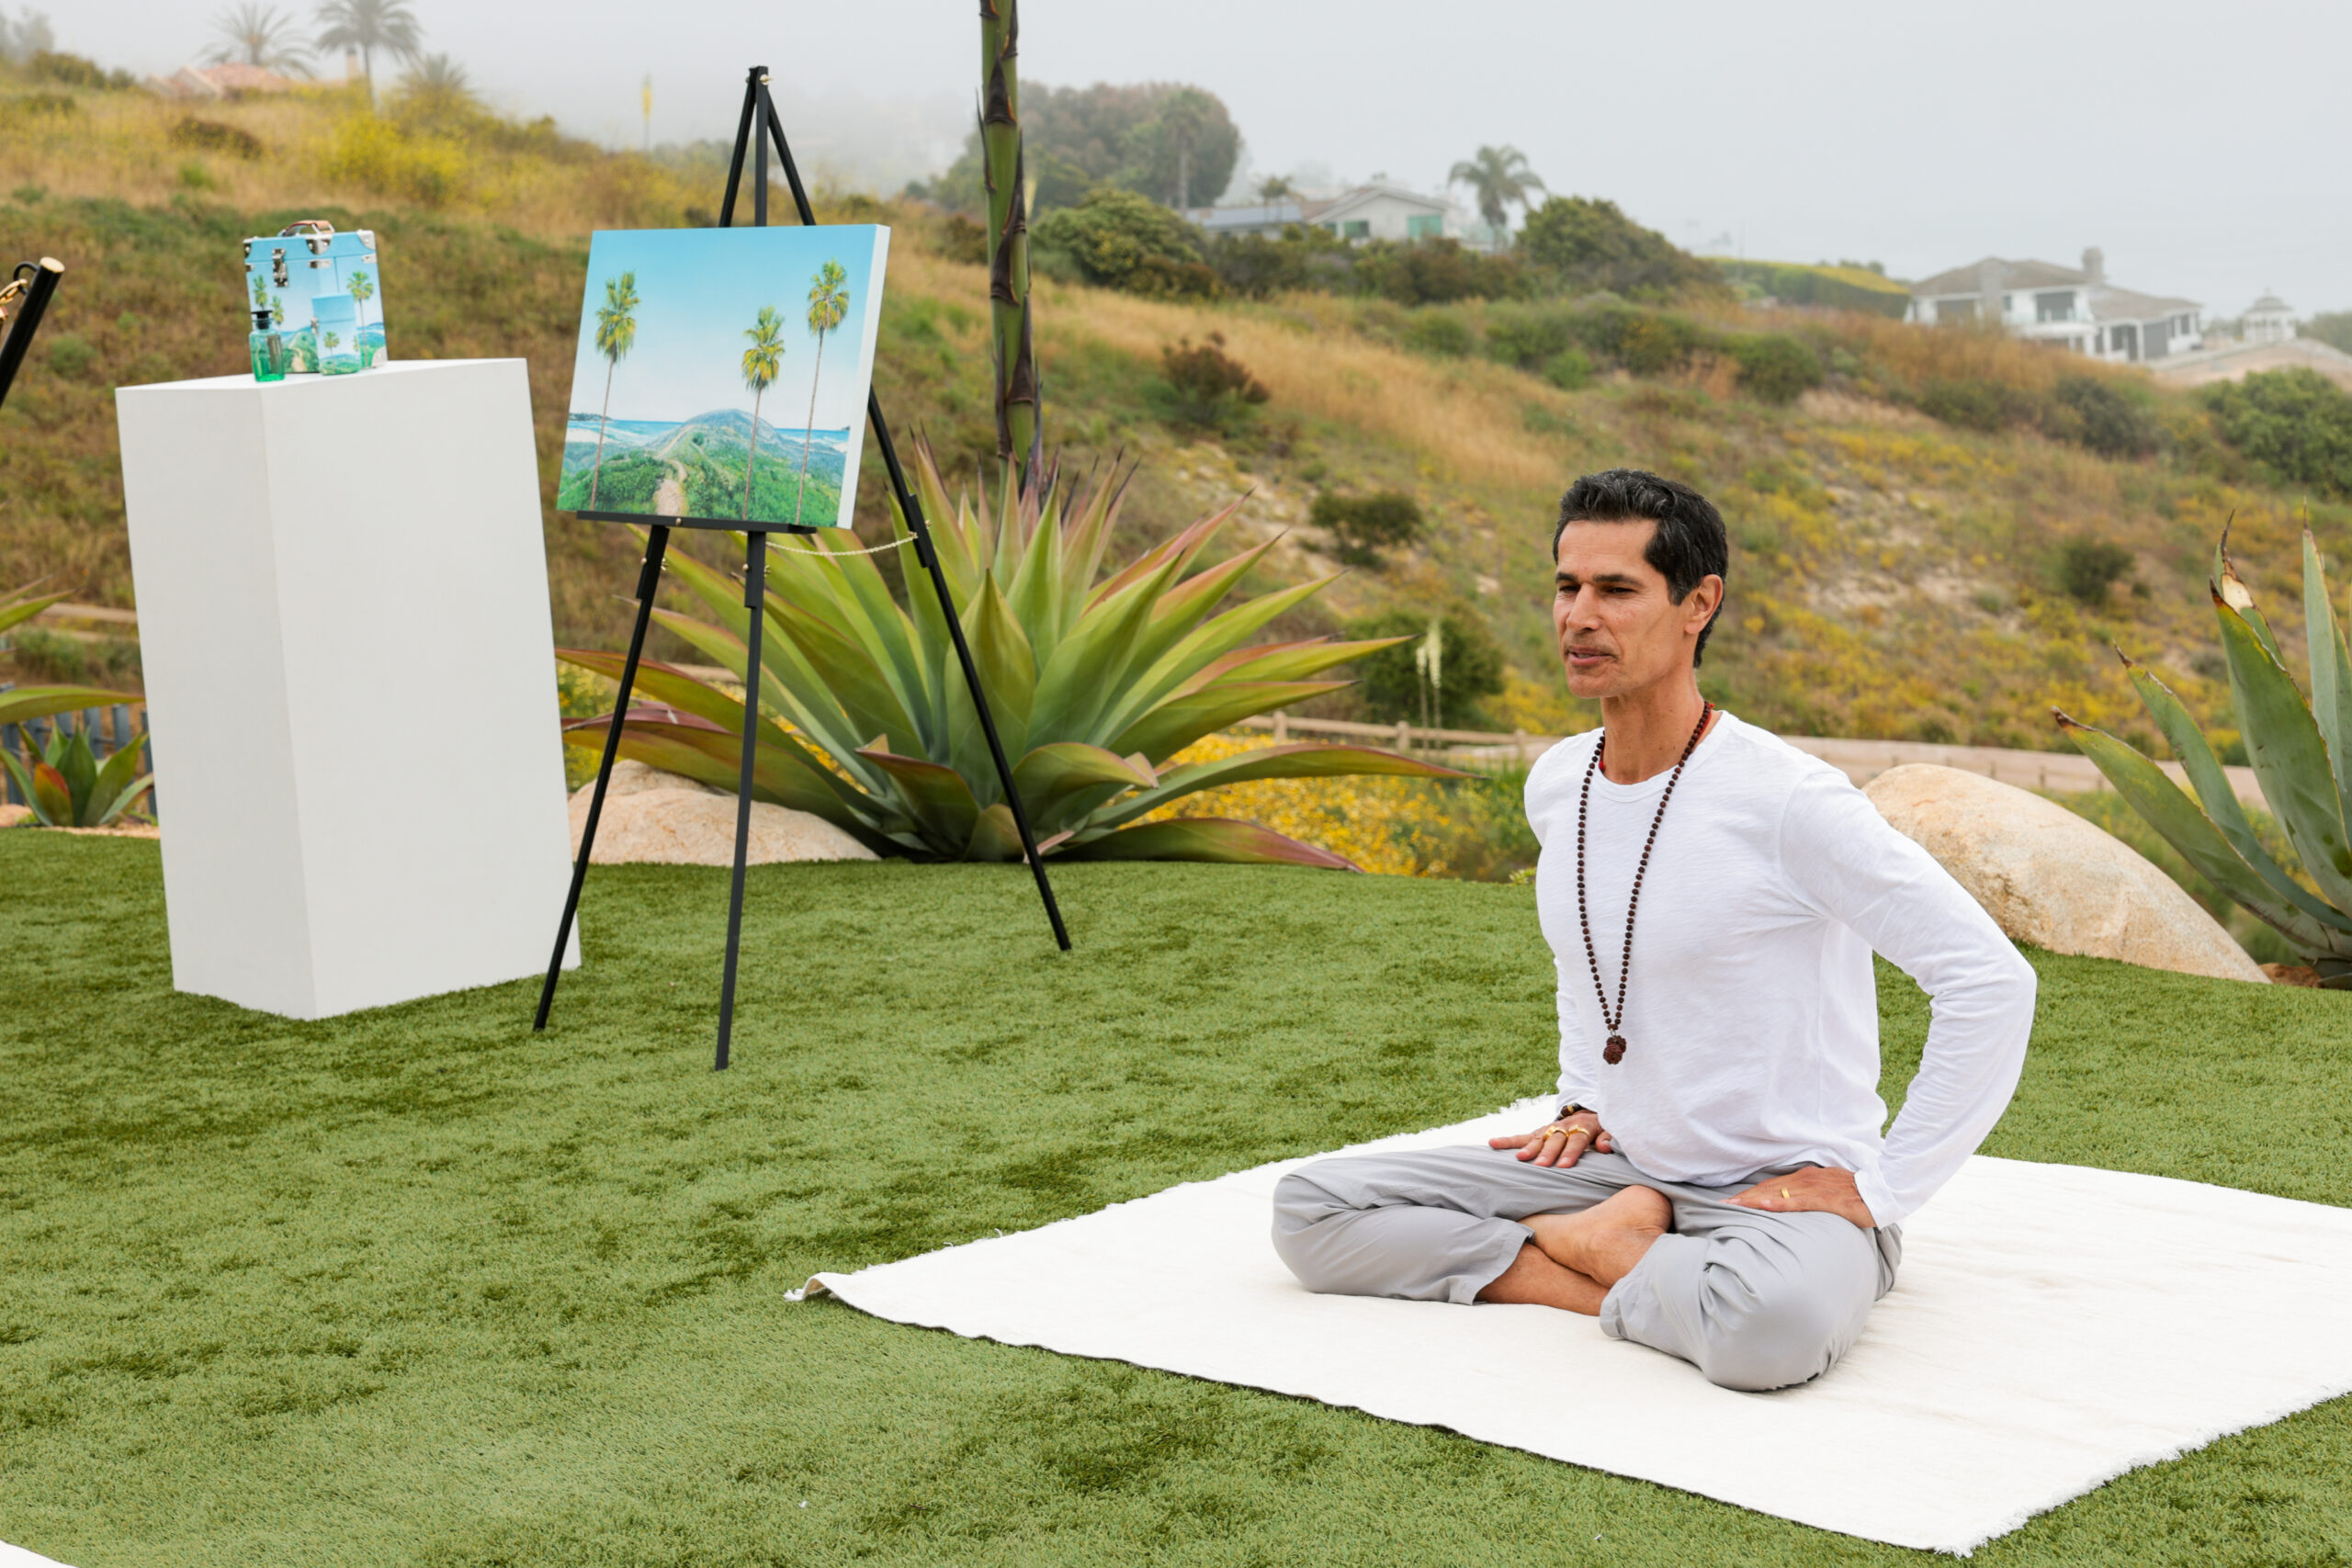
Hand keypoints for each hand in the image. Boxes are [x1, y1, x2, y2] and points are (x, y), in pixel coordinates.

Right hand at [1490, 1112, 1611, 1167]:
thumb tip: (1604, 1146)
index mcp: (1583, 1126)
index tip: (1564, 1166)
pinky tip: (1492, 1143)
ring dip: (1529, 1148)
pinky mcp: (1538, 1133)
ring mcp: (1549, 1129)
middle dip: (1548, 1153)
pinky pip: (1522, 1137)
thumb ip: (1608, 1137)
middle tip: (1541, 1165)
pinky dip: (1507, 1140)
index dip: (1570, 1152)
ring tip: (1520, 1159)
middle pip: (1555, 1140)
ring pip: (1538, 1138)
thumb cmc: (1600, 1129)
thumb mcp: (1609, 1130)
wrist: (1588, 1115)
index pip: (1576, 1140)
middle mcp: (1563, 1126)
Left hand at [1729, 1166, 1877, 1229]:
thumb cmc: (1855, 1193)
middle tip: (1721, 1204)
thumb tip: (1792, 1203)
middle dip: (1744, 1196)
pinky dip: (1778, 1203)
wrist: (1881, 1191)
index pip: (1771, 1186)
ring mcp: (1814, 1189)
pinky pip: (1797, 1202)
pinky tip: (1762, 1205)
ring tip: (1732, 1205)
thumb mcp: (1827, 1190)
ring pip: (1777, 1193)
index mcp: (1805, 1178)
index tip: (1731, 1200)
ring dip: (1753, 1199)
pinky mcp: (1824, 1200)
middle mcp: (1805, 1180)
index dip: (1749, 1193)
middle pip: (1768, 1188)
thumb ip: (1809, 1195)